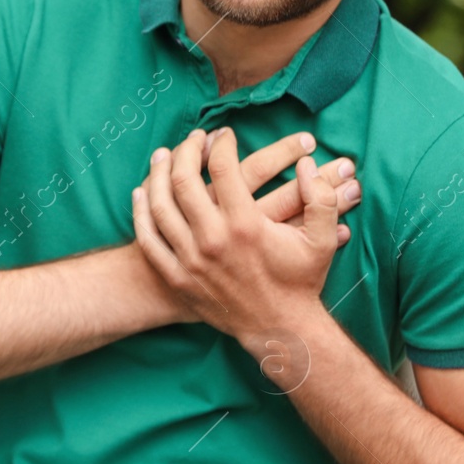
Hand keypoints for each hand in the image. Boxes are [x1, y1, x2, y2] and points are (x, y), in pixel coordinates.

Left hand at [131, 126, 343, 340]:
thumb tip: (307, 164)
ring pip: (159, 205)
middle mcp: (213, 240)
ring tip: (163, 155)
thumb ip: (321, 198)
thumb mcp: (322, 240)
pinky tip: (142, 193)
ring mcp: (190, 261)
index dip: (221, 143)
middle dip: (186, 150)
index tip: (224, 135)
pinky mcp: (178, 277)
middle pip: (183, 180)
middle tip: (193, 138)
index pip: (222, 168)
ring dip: (158, 174)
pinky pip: (148, 238)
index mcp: (246, 226)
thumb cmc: (301, 281)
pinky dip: (141, 212)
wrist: (279, 329)